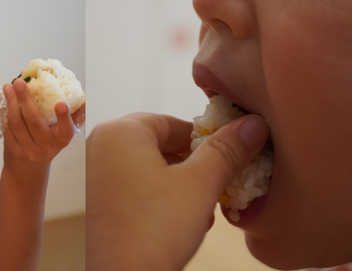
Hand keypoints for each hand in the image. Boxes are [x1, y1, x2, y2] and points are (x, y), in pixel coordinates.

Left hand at [1, 79, 76, 170]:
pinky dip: (3, 111)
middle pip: (34, 121)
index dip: (64, 117)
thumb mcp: (61, 134)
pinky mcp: (12, 148)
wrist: (29, 168)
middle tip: (19, 83)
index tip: (61, 104)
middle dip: (25, 100)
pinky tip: (2, 98)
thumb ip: (69, 117)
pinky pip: (6, 127)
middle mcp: (45, 146)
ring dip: (11, 103)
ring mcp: (27, 148)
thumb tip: (79, 97)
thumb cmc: (48, 143)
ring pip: (17, 123)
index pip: (66, 129)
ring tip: (8, 87)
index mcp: (61, 139)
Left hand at [86, 112, 268, 270]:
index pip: (174, 123)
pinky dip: (164, 196)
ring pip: (153, 167)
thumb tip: (253, 124)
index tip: (229, 157)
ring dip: (183, 184)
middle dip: (195, 166)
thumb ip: (227, 150)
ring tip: (204, 207)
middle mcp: (103, 145)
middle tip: (218, 186)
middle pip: (162, 144)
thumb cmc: (156, 228)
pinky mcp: (101, 199)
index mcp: (121, 131)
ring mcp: (98, 173)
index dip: (206, 141)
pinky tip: (187, 219)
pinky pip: (139, 185)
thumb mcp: (200, 184)